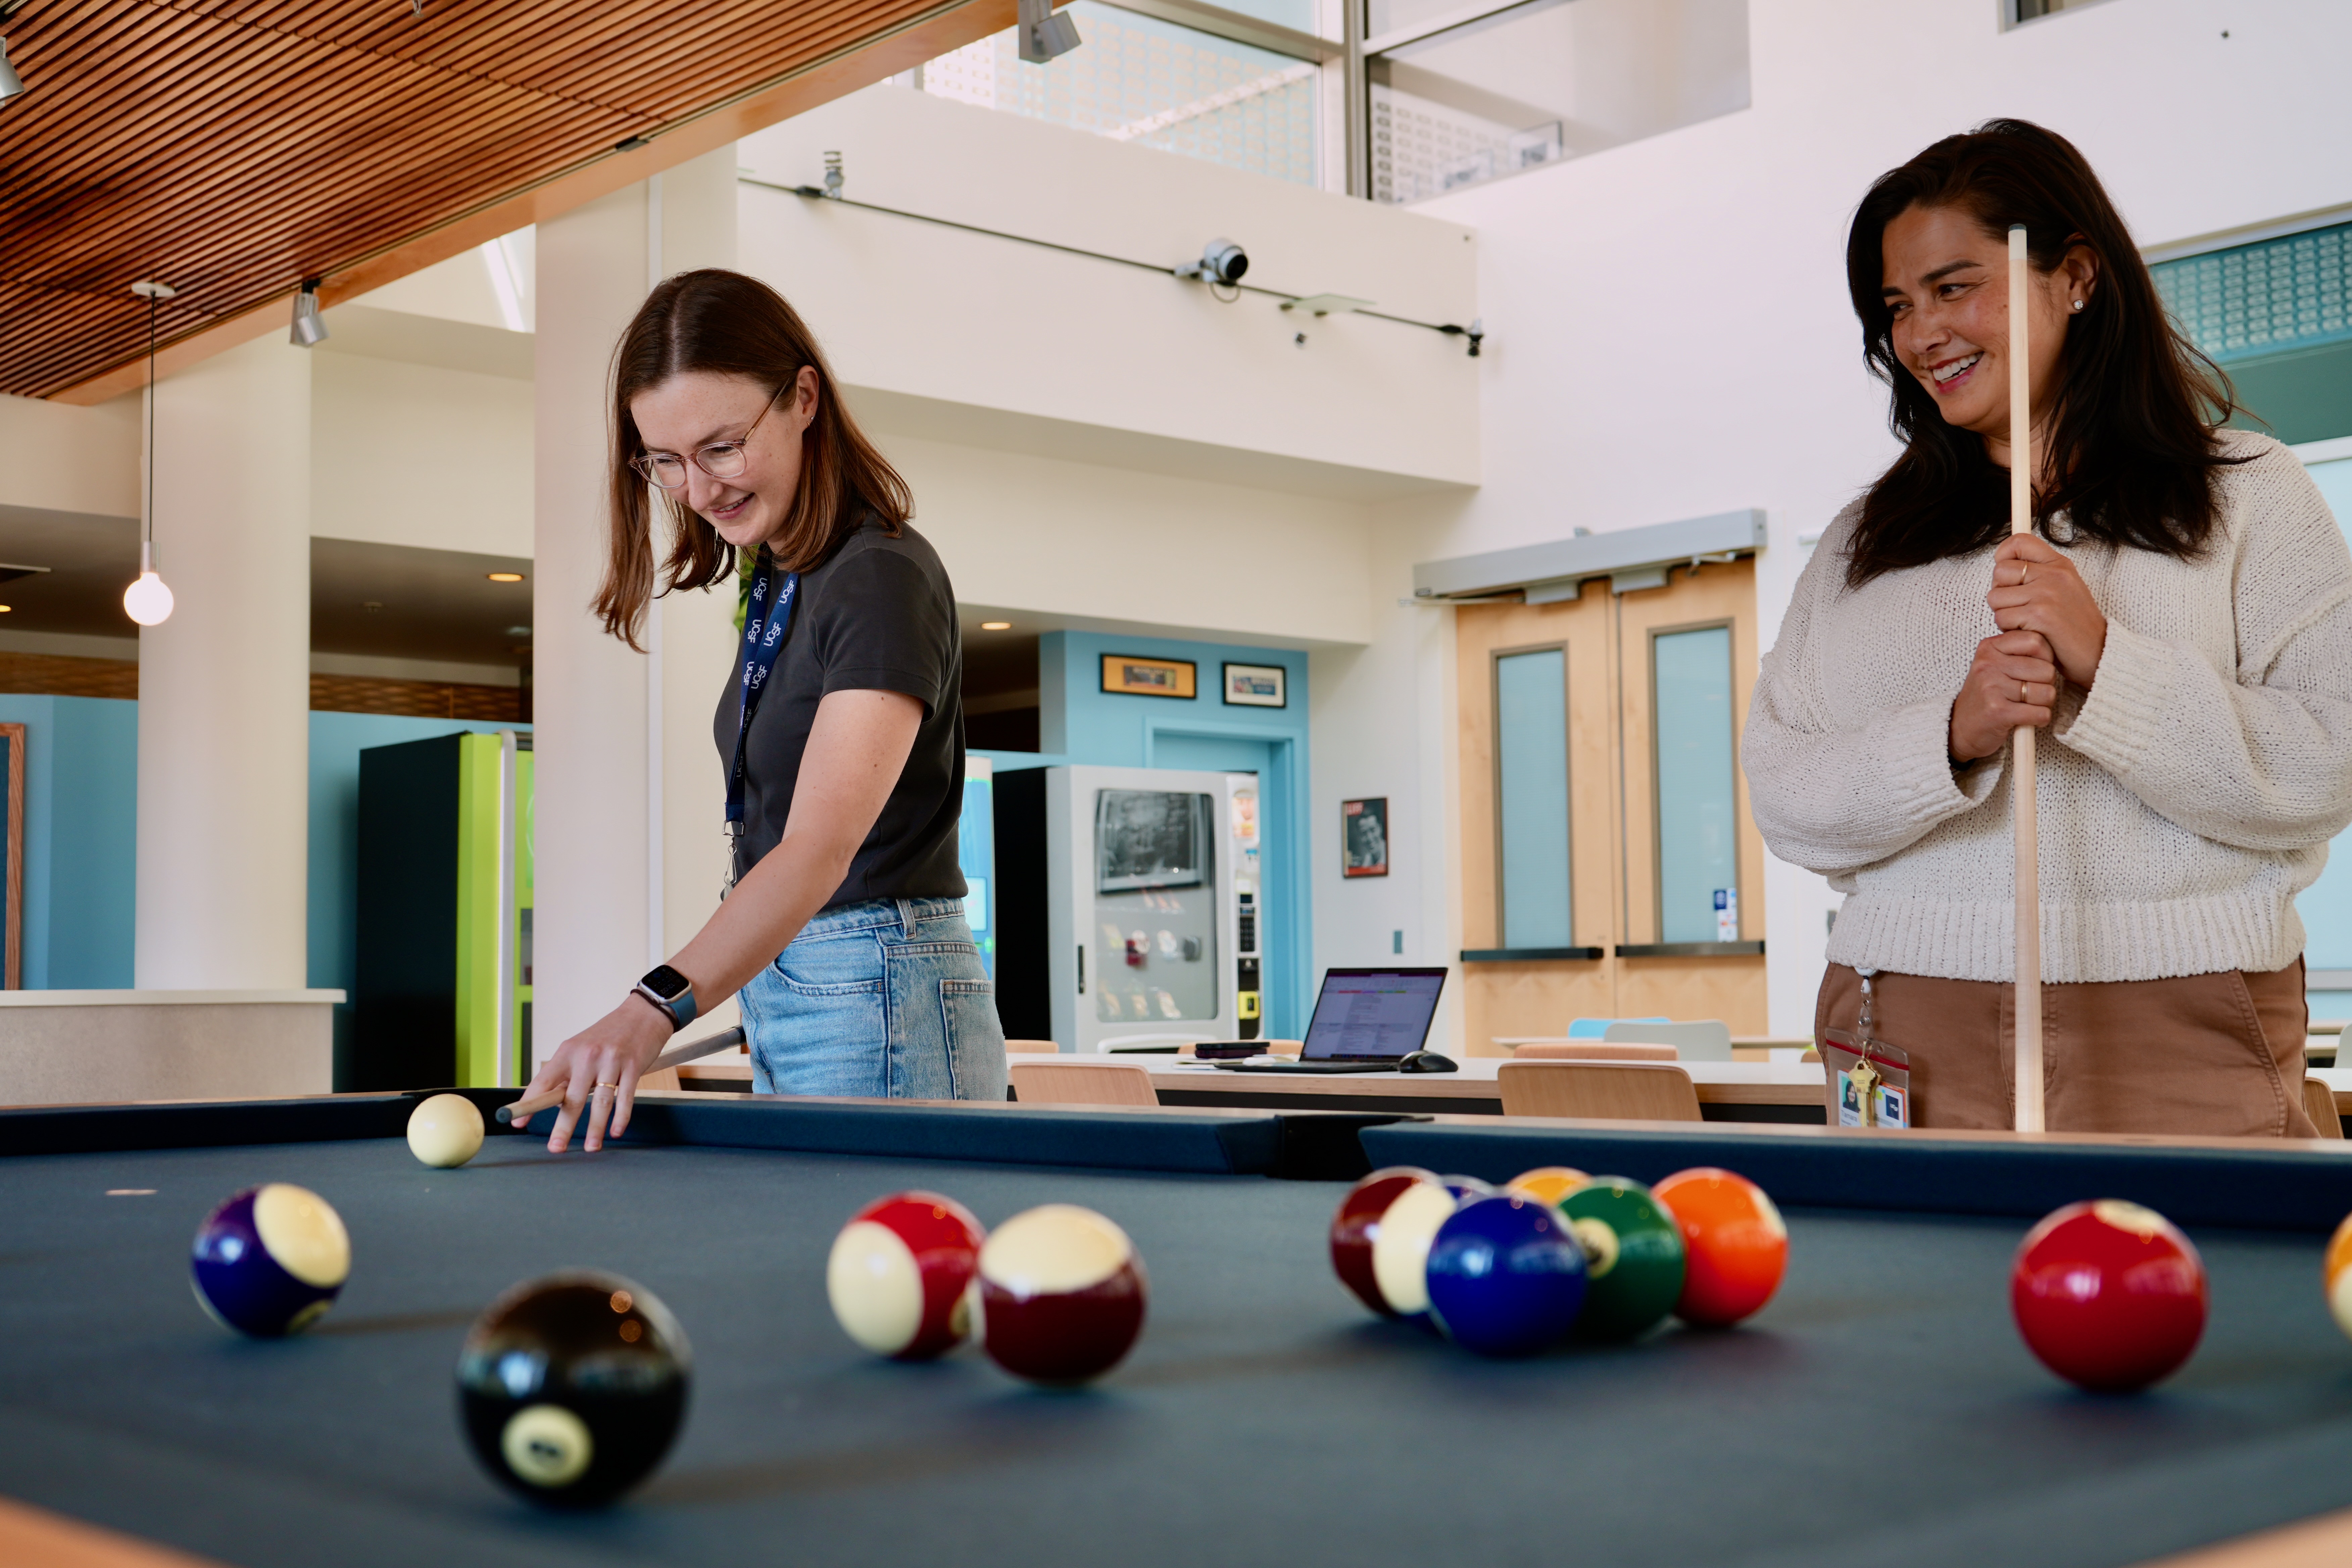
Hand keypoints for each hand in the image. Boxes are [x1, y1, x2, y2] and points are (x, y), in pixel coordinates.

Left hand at [515, 994, 674, 1152]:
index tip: (517, 1122)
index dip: (529, 1104)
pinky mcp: (633, 1066)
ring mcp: (612, 1061)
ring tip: (591, 1147)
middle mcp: (588, 1056)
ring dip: (595, 1129)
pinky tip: (615, 1131)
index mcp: (568, 1051)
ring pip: (601, 1102)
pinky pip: (625, 1097)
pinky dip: (621, 1118)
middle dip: (563, 1127)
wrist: (642, 1014)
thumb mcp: (580, 1048)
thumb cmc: (607, 1036)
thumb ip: (566, 1074)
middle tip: (556, 1147)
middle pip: (572, 1098)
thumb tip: (547, 1102)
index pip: (544, 1081)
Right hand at [1951, 630, 2059, 761]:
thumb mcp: (1996, 663)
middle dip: (2046, 685)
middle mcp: (1988, 664)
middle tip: (2029, 692)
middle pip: (2046, 670)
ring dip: (2043, 704)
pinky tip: (2026, 719)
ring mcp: (1991, 687)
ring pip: (2047, 693)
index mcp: (1989, 647)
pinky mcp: (1998, 712)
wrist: (1962, 727)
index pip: (2036, 641)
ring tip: (2026, 705)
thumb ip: (2020, 650)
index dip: (2046, 657)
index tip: (2034, 669)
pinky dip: (2039, 720)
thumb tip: (2055, 645)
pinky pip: (2040, 713)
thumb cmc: (1988, 694)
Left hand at [1987, 534, 2105, 688]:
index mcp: (2059, 564)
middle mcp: (2054, 574)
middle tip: (2019, 608)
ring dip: (2004, 615)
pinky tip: (2029, 633)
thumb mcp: (2062, 588)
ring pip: (1996, 597)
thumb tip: (2001, 563)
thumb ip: (2038, 572)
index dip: (2003, 555)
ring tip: (2027, 623)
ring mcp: (2047, 593)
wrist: (2098, 653)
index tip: (2007, 575)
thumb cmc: (2074, 624)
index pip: (2019, 542)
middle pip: (1999, 572)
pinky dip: (2010, 631)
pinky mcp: (2040, 615)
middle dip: (2001, 593)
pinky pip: (2002, 618)